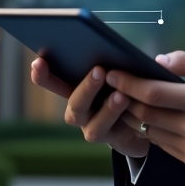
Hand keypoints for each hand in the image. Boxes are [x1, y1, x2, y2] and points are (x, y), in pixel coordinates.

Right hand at [30, 57, 149, 158]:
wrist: (146, 122)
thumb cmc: (129, 89)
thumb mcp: (122, 72)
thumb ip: (115, 62)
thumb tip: (117, 47)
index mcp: (77, 88)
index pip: (54, 81)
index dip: (43, 74)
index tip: (38, 61)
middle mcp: (80, 109)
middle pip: (74, 102)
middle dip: (86, 87)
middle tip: (99, 70)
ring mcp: (92, 126)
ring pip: (94, 123)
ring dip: (106, 107)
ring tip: (121, 95)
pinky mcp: (109, 138)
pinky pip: (109, 130)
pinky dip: (119, 117)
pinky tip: (131, 104)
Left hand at [107, 52, 184, 175]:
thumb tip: (161, 60)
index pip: (153, 93)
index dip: (129, 83)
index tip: (113, 74)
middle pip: (146, 115)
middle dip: (126, 101)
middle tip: (113, 89)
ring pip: (152, 134)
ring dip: (137, 119)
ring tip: (128, 104)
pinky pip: (166, 148)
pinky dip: (157, 134)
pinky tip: (155, 122)